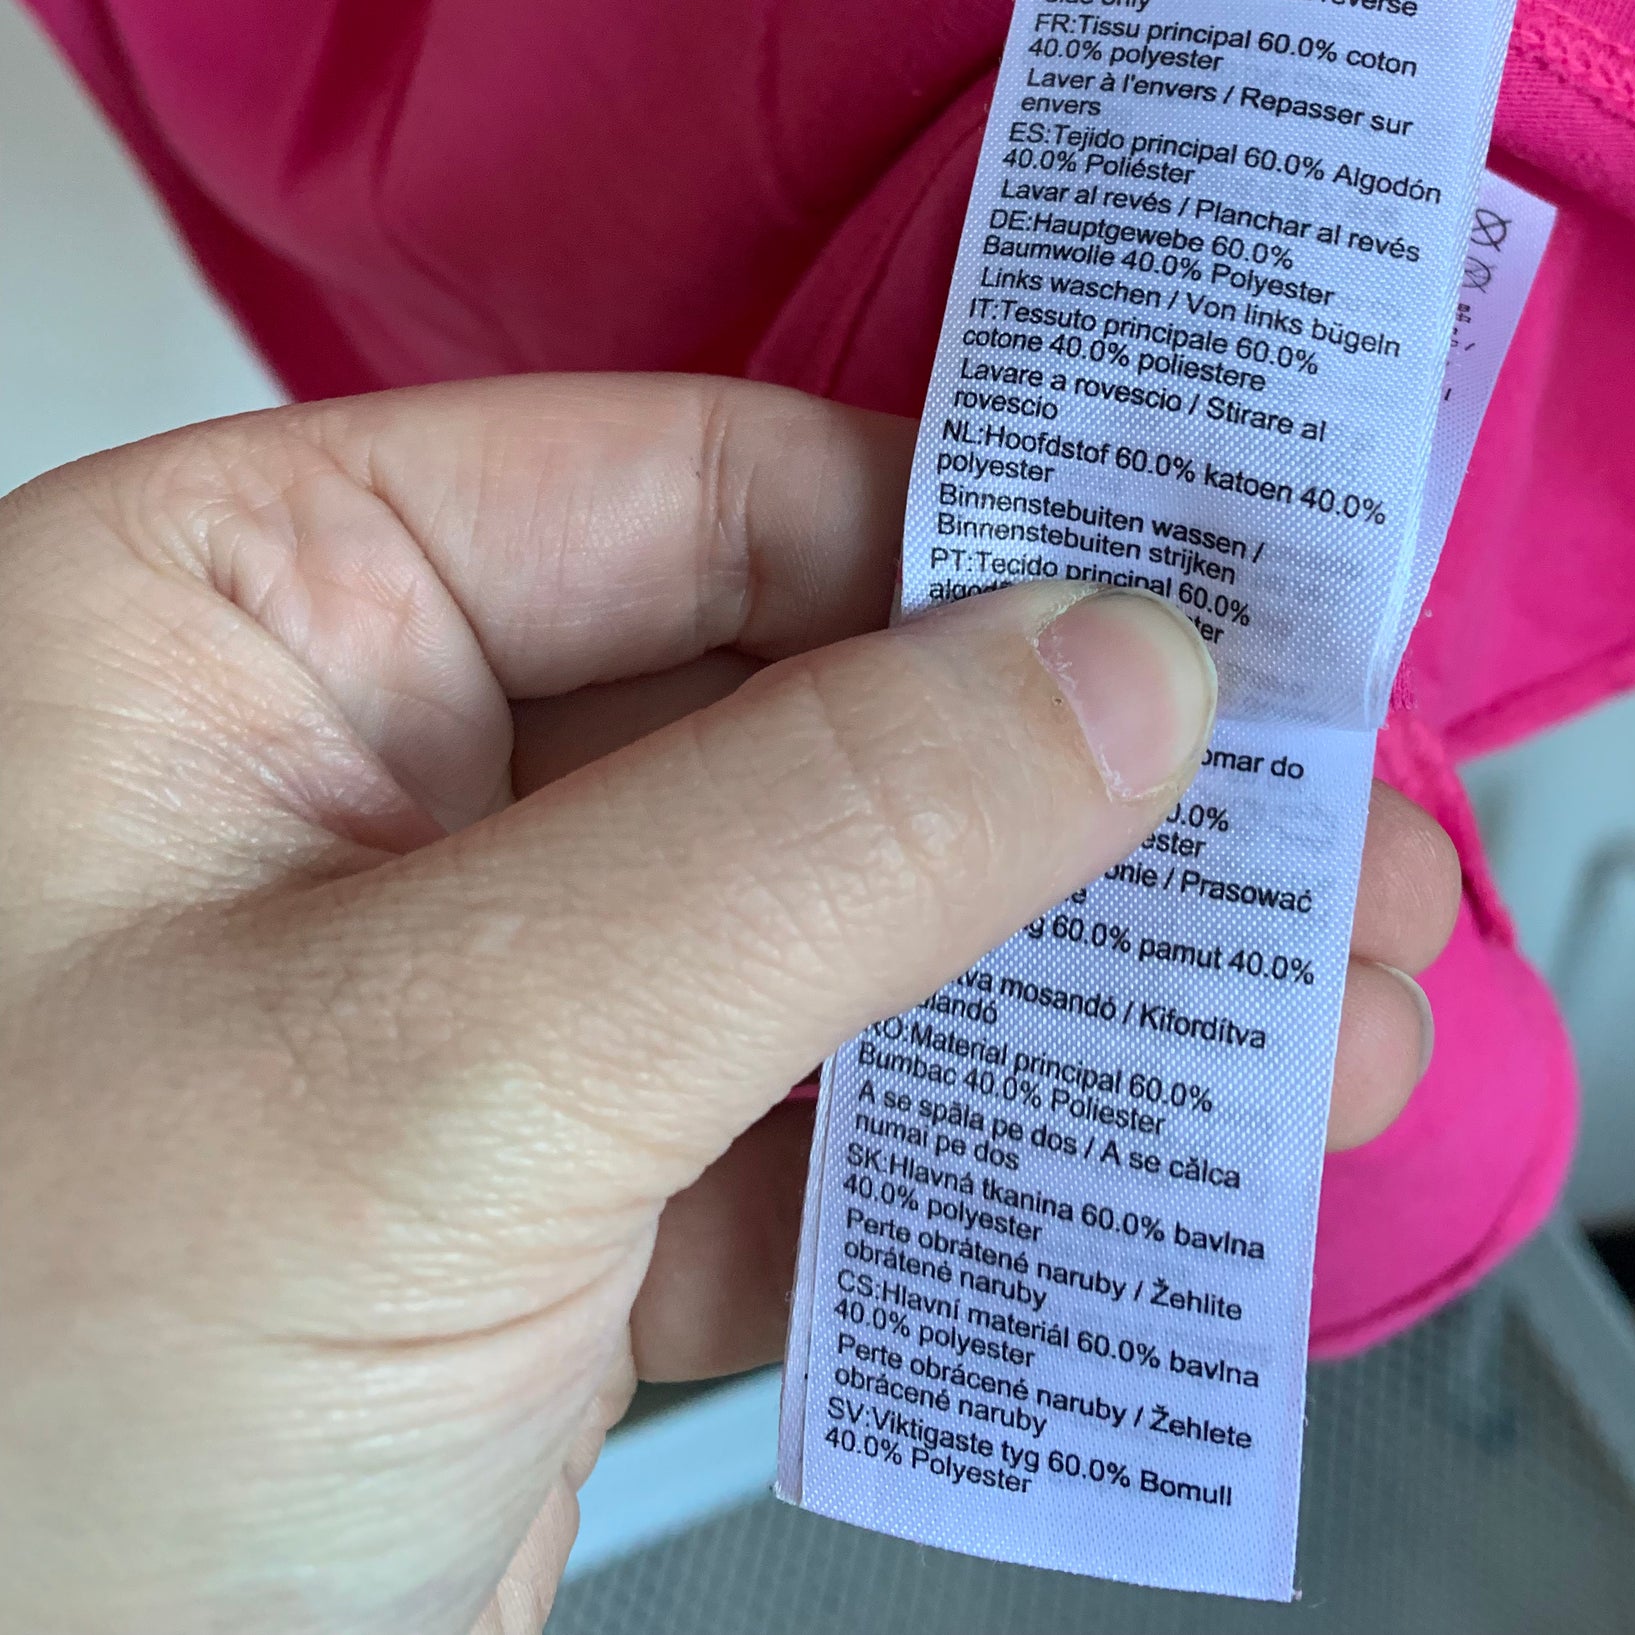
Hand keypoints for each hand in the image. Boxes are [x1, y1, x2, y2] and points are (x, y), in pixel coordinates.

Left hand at [0, 376, 1457, 1634]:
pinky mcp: (534, 1204)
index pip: (689, 490)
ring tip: (1325, 1012)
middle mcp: (356, 777)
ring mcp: (459, 998)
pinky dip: (985, 1152)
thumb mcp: (425, 1074)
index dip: (979, 536)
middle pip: (801, 701)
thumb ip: (801, 845)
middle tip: (1328, 830)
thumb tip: (1108, 669)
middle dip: (1082, 789)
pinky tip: (1163, 1151)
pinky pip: (801, 1119)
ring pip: (831, 923)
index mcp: (245, 619)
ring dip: (1081, 982)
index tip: (1218, 602)